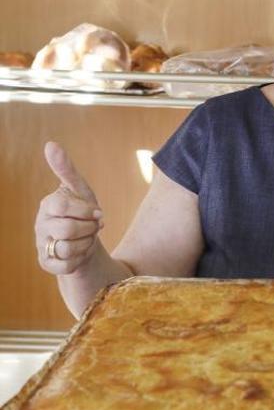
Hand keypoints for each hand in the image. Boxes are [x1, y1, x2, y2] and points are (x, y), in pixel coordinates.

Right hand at [34, 142, 103, 274]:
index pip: (62, 206)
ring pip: (68, 248)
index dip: (85, 211)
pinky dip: (80, 259)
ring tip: (88, 238)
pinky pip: (66, 265)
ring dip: (87, 244)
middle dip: (89, 229)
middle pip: (67, 230)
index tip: (97, 213)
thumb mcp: (80, 190)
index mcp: (48, 205)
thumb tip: (50, 144)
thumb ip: (66, 169)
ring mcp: (41, 244)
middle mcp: (40, 225)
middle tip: (94, 227)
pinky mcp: (47, 263)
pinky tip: (81, 252)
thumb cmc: (83, 213)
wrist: (86, 241)